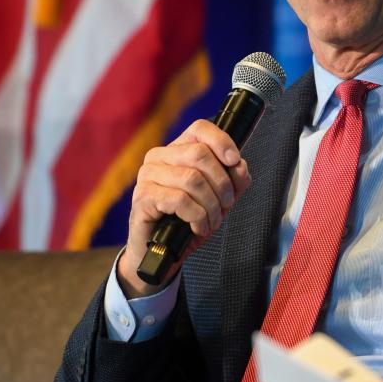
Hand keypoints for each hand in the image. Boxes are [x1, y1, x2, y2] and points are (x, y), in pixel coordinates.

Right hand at [117, 119, 250, 296]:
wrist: (161, 252)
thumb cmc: (187, 221)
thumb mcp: (218, 198)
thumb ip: (233, 180)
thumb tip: (239, 167)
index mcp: (177, 150)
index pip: (200, 129)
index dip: (222, 141)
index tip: (234, 161)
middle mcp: (158, 157)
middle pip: (200, 154)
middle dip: (222, 183)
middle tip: (225, 205)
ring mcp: (147, 175)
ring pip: (192, 179)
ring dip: (211, 205)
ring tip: (212, 221)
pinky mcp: (143, 197)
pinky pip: (180, 200)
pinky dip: (197, 217)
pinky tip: (198, 227)